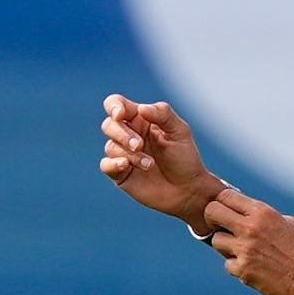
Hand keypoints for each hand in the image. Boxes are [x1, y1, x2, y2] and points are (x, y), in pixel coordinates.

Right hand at [98, 94, 217, 223]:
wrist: (188, 189)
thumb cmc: (185, 157)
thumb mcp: (180, 131)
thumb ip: (163, 114)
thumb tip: (141, 108)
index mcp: (141, 119)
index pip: (117, 105)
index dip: (114, 107)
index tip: (121, 115)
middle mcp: (128, 135)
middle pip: (109, 125)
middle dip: (122, 134)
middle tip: (140, 145)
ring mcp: (123, 154)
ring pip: (110, 146)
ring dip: (130, 154)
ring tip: (149, 164)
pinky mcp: (120, 173)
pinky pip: (105, 165)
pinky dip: (113, 164)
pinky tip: (126, 166)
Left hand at [203, 190, 293, 294]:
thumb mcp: (283, 223)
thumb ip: (258, 218)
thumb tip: (237, 214)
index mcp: (262, 211)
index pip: (225, 196)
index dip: (222, 203)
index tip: (227, 212)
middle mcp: (251, 227)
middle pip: (211, 212)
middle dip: (213, 220)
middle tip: (223, 229)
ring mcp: (245, 249)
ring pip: (216, 241)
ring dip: (226, 246)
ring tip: (244, 251)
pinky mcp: (244, 270)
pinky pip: (228, 264)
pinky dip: (238, 267)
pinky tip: (254, 268)